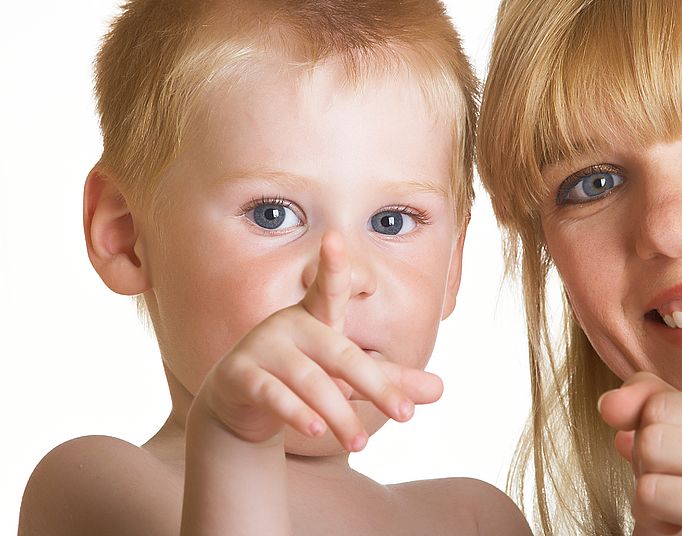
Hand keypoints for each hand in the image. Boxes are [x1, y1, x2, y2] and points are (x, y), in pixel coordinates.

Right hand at [191, 230, 443, 450]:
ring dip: (338, 414)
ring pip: (309, 380)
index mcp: (317, 316)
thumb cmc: (306, 377)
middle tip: (406, 415)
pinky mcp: (240, 375)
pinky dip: (295, 412)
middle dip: (376, 385)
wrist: (242, 402)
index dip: (333, 265)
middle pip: (340, 353)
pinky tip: (315, 430)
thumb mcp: (348, 377)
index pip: (329, 289)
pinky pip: (272, 394)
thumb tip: (441, 389)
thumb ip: (389, 380)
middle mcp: (289, 324)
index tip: (335, 239)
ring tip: (361, 443)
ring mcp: (262, 348)